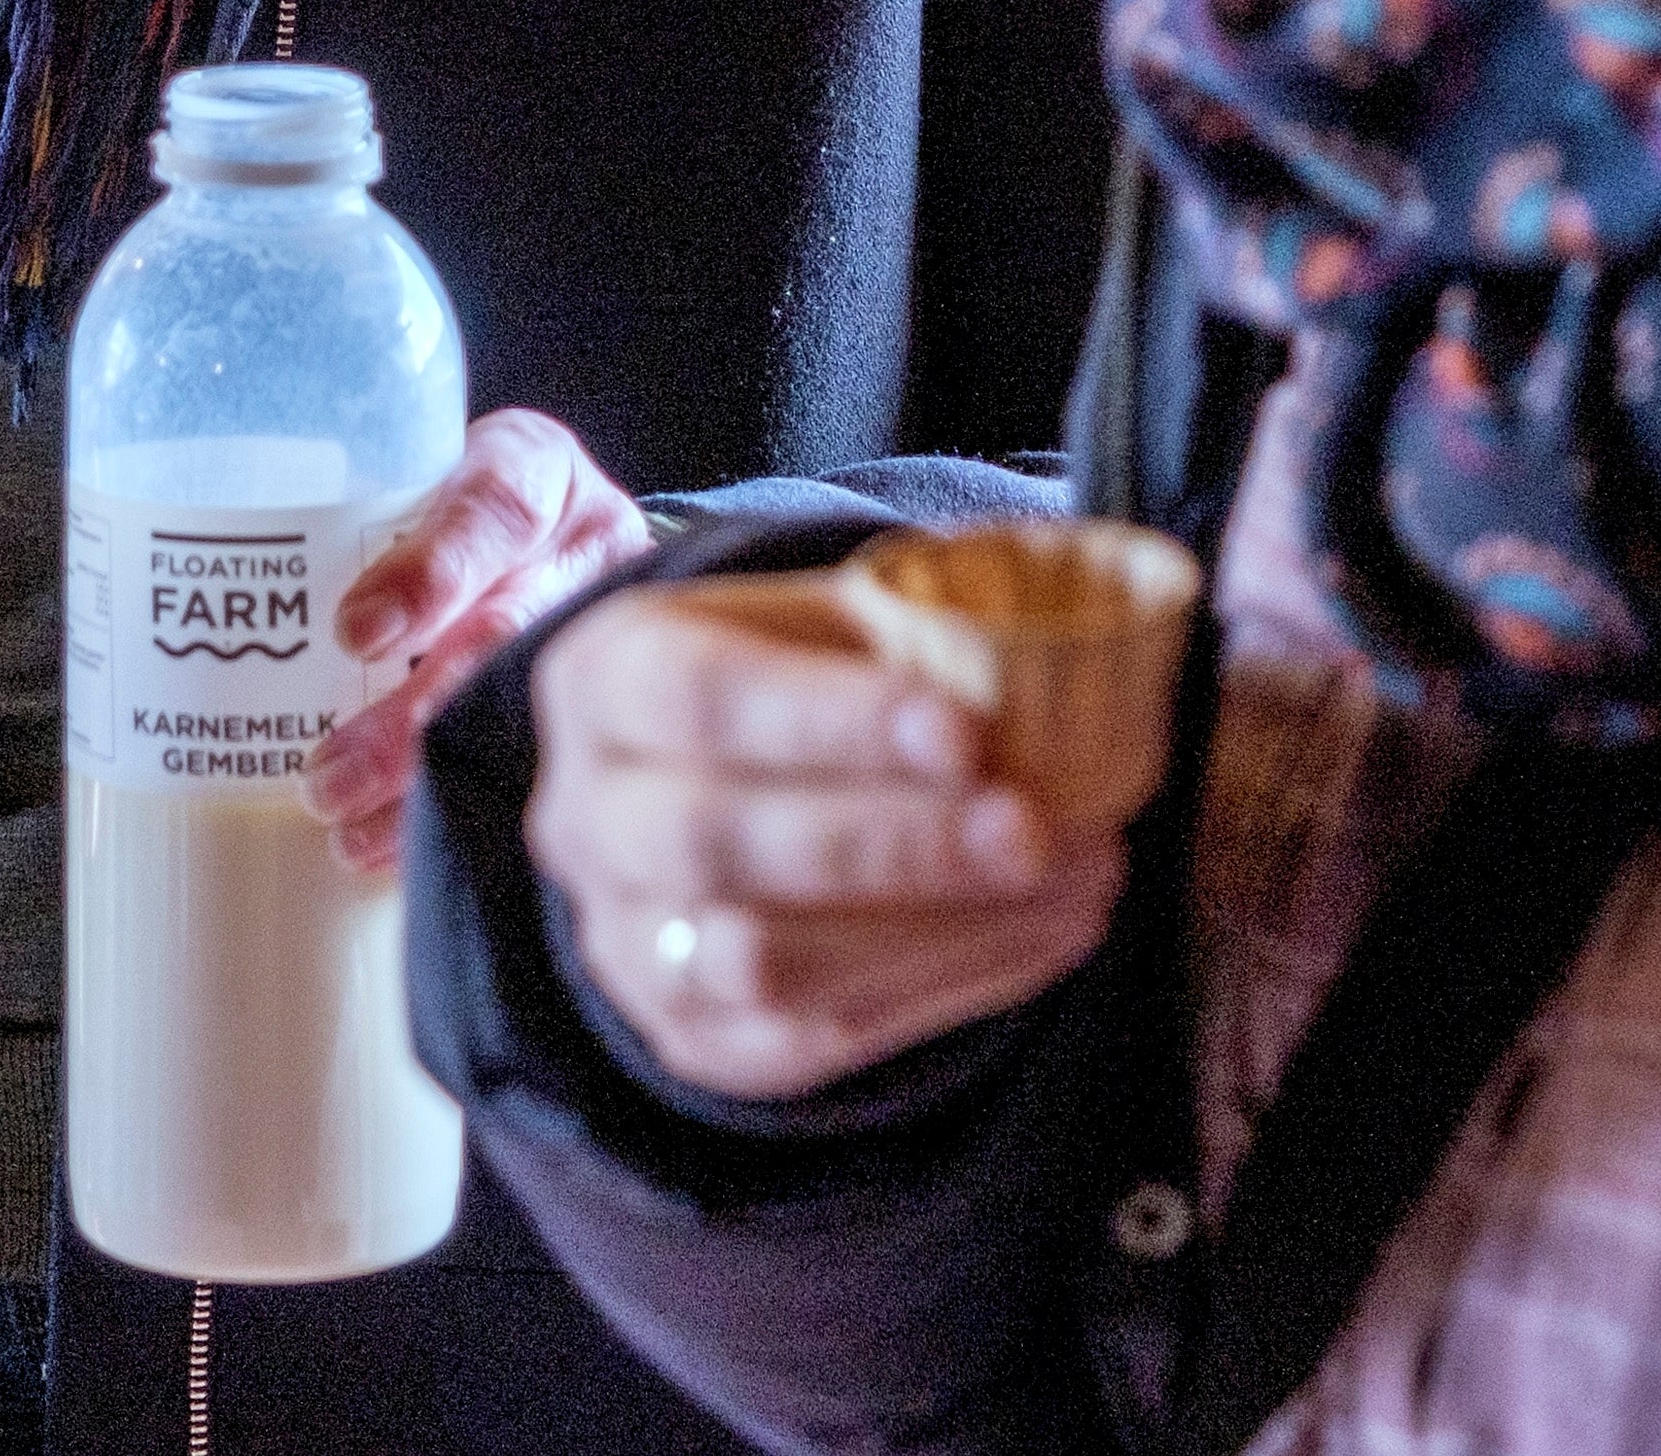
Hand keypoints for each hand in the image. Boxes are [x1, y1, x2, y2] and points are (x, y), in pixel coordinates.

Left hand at [304, 409, 653, 873]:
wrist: (573, 532)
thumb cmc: (462, 504)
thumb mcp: (424, 473)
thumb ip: (354, 515)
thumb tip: (203, 589)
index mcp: (532, 468)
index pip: (492, 507)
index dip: (428, 573)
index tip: (355, 634)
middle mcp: (584, 543)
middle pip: (506, 630)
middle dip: (414, 714)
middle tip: (328, 776)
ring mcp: (606, 626)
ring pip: (525, 709)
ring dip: (431, 776)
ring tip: (348, 830)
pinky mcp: (607, 694)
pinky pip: (542, 760)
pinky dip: (471, 810)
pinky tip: (406, 851)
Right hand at [527, 570, 1122, 1100]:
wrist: (707, 793)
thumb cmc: (789, 681)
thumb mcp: (815, 623)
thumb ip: (902, 632)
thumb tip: (1051, 660)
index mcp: (604, 681)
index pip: (694, 698)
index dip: (827, 719)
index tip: (963, 730)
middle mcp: (588, 820)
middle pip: (714, 841)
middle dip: (888, 841)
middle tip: (1031, 830)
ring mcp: (632, 944)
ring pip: (760, 961)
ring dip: (934, 927)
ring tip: (1072, 881)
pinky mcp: (697, 1038)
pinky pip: (817, 1035)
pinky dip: (950, 985)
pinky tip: (1048, 930)